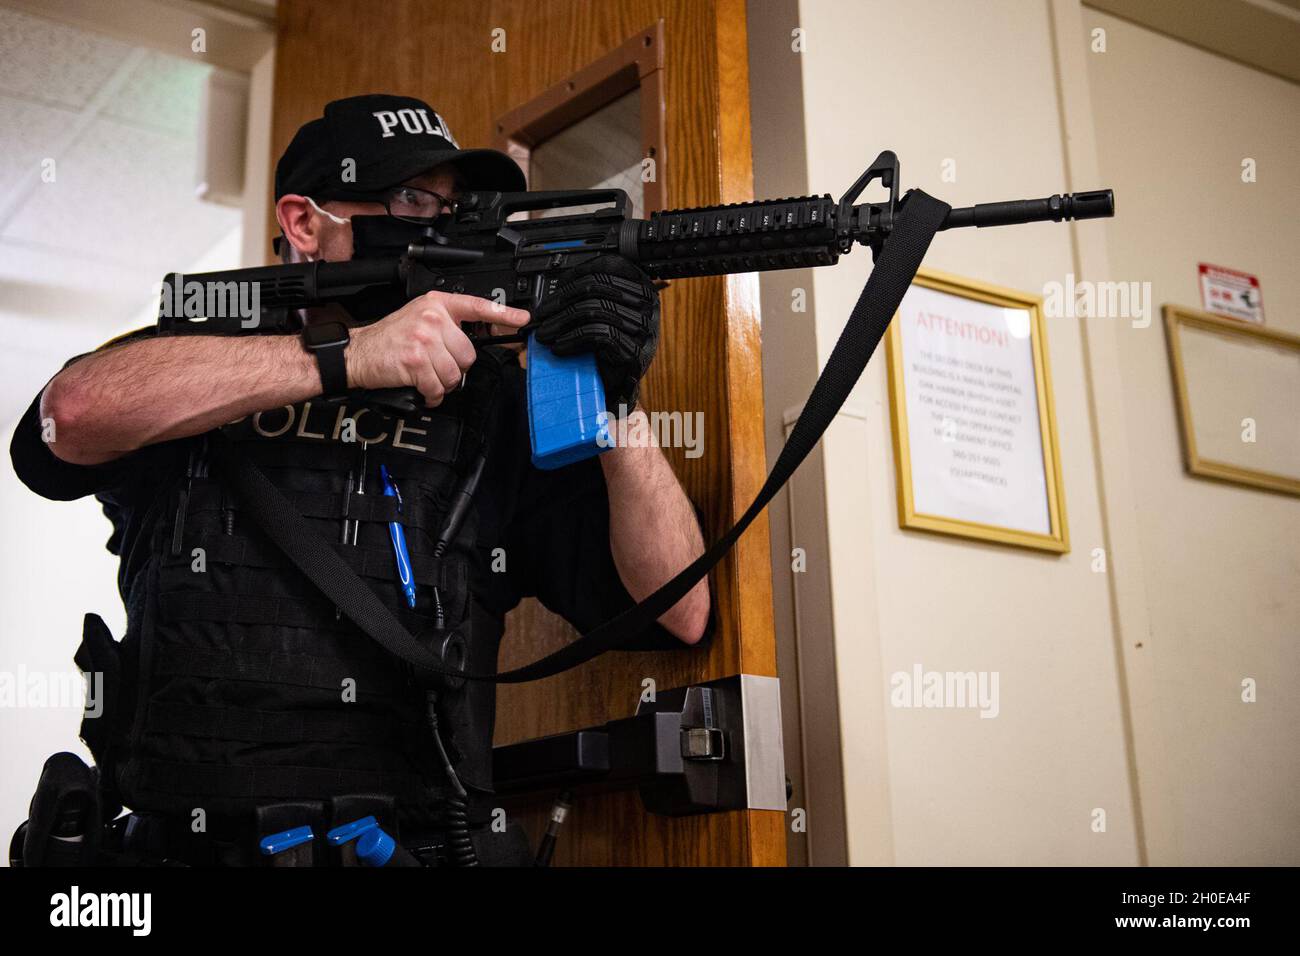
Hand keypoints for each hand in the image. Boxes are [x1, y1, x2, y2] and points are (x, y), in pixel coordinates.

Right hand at [346, 291, 528, 406]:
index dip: (504, 314)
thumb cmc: (391, 339)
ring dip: (443, 383)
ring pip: (455, 374)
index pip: (477, 306)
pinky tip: (422, 388)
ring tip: (427, 377)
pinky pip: (439, 387)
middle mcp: (432, 318)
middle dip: (455, 367)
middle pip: (468, 354)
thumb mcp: (420, 318)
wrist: (359, 353)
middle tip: (436, 366)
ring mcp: (424, 338)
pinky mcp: (416, 360)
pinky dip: (432, 395)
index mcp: (437, 304)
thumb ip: (448, 323)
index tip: (523, 319)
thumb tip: (476, 338)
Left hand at [531, 255, 659, 412]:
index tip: (554, 292)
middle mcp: (647, 303)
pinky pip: (599, 336)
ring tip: (545, 334)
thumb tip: (554, 287)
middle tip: (541, 316)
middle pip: (597, 288)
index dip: (576, 276)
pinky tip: (559, 347)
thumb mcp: (598, 310)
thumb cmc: (606, 346)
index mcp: (640, 285)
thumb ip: (585, 293)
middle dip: (561, 303)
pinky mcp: (636, 350)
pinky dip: (572, 340)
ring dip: (562, 323)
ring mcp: (644, 327)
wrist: (616, 381)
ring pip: (595, 311)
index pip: (607, 266)